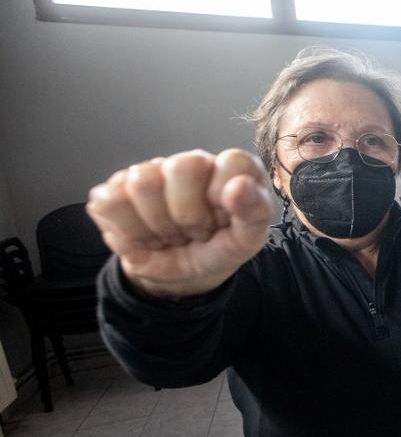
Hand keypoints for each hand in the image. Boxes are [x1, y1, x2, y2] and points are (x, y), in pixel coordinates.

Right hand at [86, 149, 273, 298]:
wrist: (182, 276)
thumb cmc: (218, 249)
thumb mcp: (246, 242)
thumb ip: (254, 213)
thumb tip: (241, 185)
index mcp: (231, 168)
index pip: (231, 161)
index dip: (224, 197)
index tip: (222, 221)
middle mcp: (192, 162)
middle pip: (181, 166)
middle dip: (187, 214)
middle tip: (194, 232)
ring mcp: (151, 172)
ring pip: (142, 183)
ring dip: (157, 225)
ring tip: (171, 234)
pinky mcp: (115, 189)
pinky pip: (110, 202)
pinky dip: (128, 232)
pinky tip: (145, 235)